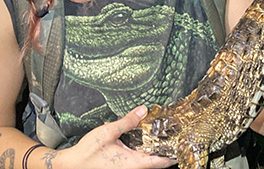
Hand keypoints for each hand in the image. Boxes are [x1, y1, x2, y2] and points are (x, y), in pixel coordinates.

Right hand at [56, 106, 174, 168]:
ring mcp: (126, 167)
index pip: (159, 162)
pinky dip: (145, 149)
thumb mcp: (108, 132)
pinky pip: (138, 158)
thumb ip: (127, 122)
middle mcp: (131, 167)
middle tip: (175, 133)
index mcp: (132, 163)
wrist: (71, 165)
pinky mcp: (121, 164)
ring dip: (155, 148)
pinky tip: (145, 137)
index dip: (172, 154)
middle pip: (155, 161)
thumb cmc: (87, 152)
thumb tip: (144, 110)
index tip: (182, 144)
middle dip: (166, 148)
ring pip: (147, 160)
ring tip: (164, 133)